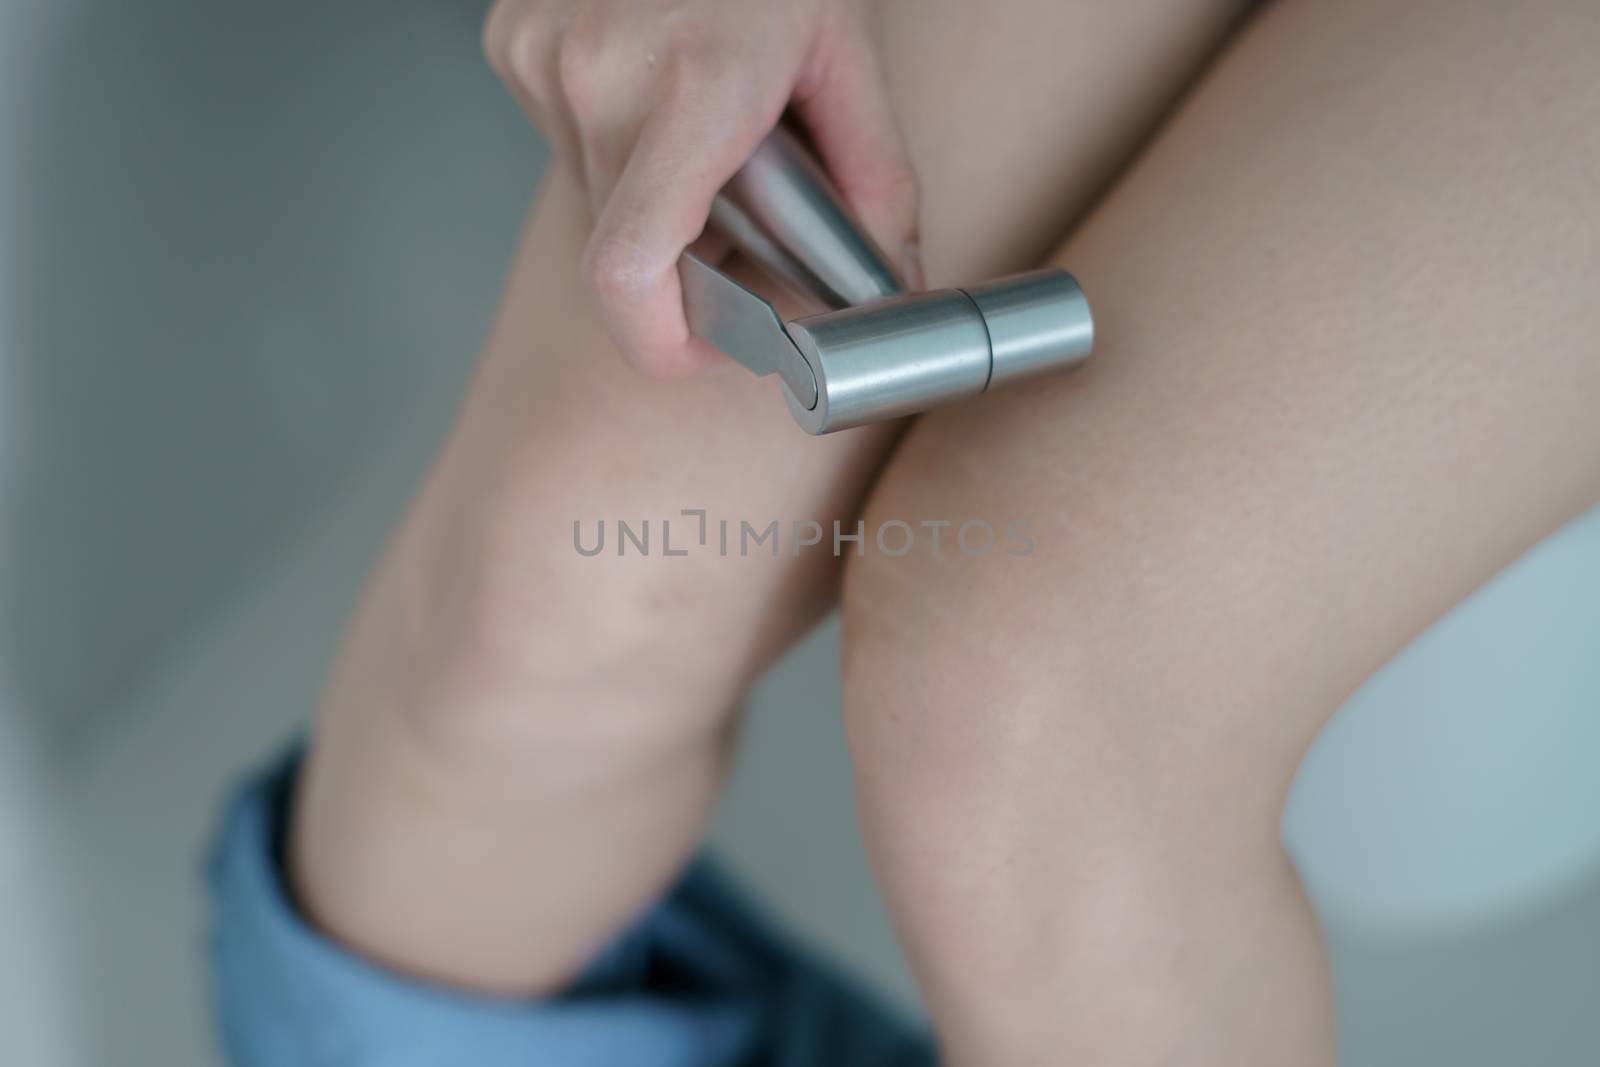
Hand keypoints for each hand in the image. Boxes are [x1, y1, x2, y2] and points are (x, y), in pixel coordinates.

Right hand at [483, 0, 922, 376]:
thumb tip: (889, 281)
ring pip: (594, 200)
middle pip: (625, 248)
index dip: (661, 344)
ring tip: (703, 131)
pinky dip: (617, 147)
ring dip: (651, 199)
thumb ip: (876, 183)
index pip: (630, 270)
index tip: (704, 352)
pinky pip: (567, 144)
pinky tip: (659, 91)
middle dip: (684, 262)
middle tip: (739, 222)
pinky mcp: (513, 47)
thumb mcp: (847, 58)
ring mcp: (543, 58)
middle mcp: (598, 76)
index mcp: (694, 90)